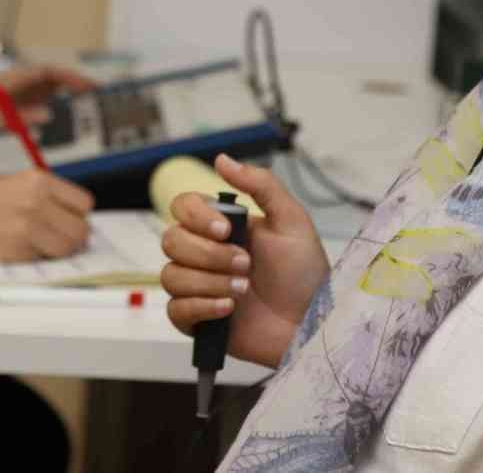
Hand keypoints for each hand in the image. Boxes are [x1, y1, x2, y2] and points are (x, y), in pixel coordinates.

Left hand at [0, 65, 95, 139]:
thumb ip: (20, 117)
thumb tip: (49, 114)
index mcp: (11, 80)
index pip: (48, 72)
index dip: (71, 77)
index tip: (89, 86)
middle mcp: (13, 84)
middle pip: (50, 79)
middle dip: (73, 85)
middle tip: (95, 97)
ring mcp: (10, 94)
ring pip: (44, 91)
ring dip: (63, 97)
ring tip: (83, 108)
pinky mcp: (6, 106)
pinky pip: (33, 104)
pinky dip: (49, 108)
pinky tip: (56, 120)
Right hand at [0, 170, 95, 260]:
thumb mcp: (19, 185)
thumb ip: (49, 198)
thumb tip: (80, 221)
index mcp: (38, 179)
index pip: (84, 204)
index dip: (77, 216)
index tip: (69, 221)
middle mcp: (36, 200)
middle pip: (81, 229)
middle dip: (73, 237)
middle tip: (58, 239)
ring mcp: (27, 225)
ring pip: (68, 248)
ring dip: (59, 252)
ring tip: (40, 246)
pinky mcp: (16, 248)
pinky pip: (44, 260)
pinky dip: (37, 259)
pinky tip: (20, 249)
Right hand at [161, 153, 329, 367]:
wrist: (311, 324)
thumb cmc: (305, 274)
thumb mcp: (292, 221)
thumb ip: (261, 185)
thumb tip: (222, 158)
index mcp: (222, 228)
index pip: (182, 207)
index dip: (196, 217)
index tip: (225, 229)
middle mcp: (205, 254)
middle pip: (171, 241)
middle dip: (209, 255)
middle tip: (246, 265)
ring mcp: (198, 287)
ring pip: (171, 275)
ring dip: (209, 282)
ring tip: (244, 290)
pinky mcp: (197, 320)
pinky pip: (176, 310)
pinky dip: (201, 307)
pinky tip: (228, 310)